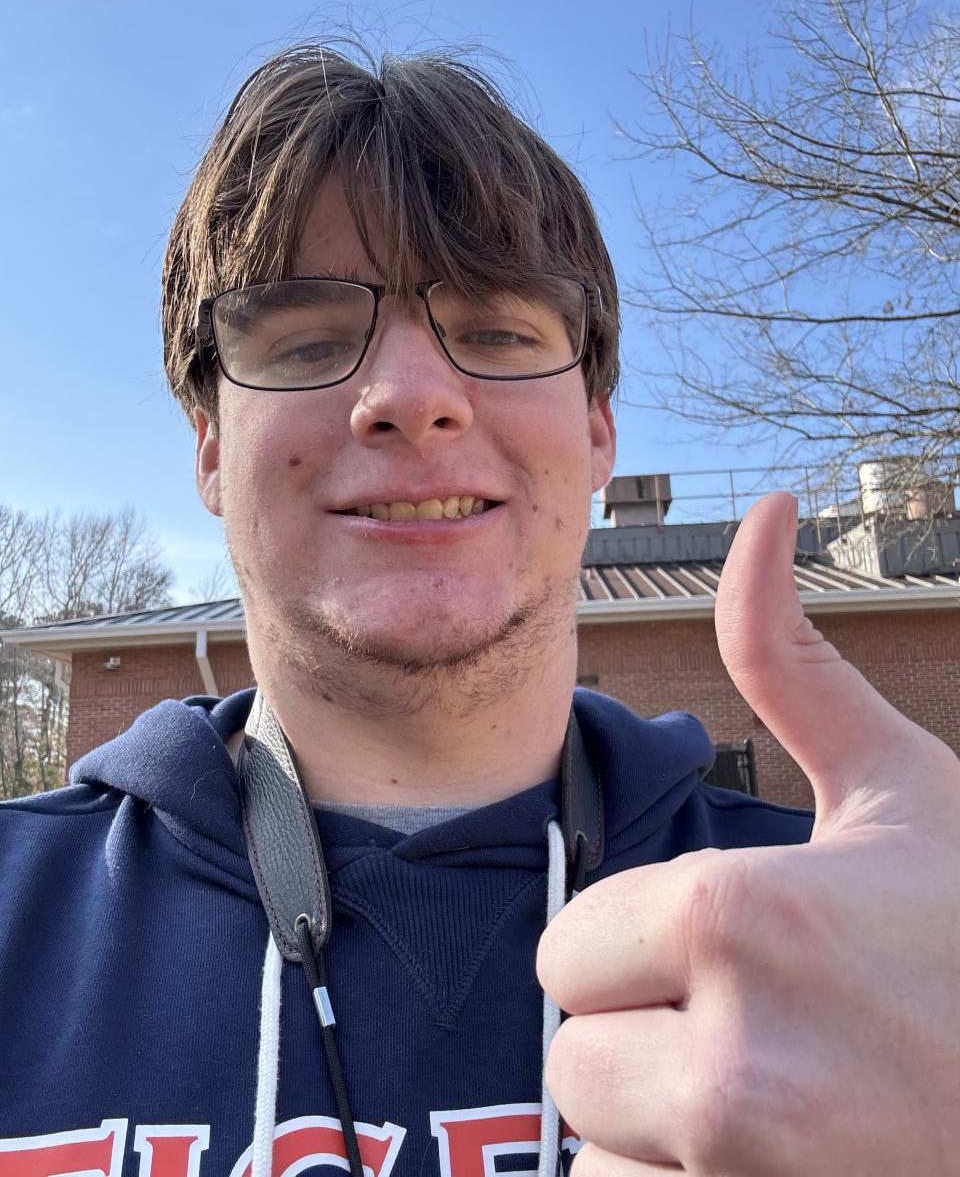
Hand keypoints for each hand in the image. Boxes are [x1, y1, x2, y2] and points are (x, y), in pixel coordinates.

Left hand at [538, 492, 959, 1174]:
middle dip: (644, 1036)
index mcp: (738, 920)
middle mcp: (732, 1068)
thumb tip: (764, 513)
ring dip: (664, 1127)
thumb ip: (789, 659)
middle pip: (576, 1058)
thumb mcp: (902, 789)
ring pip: (604, 1154)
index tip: (727, 948)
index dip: (635, 947)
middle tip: (762, 1023)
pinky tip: (784, 1155)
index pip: (566, 952)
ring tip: (785, 1092)